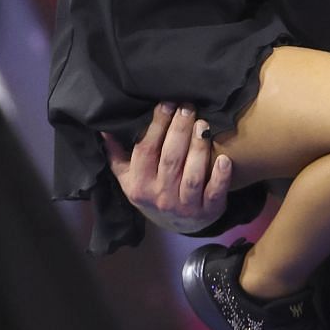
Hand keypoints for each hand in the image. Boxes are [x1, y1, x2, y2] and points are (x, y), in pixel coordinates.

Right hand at [103, 103, 233, 233]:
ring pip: (192, 174)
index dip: (156, 126)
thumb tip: (104, 130)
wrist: (178, 225)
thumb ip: (117, 154)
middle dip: (179, 131)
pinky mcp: (208, 210)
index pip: (145, 151)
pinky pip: (214, 192)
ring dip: (198, 148)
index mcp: (138, 185)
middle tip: (188, 108)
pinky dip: (220, 176)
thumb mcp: (129, 178)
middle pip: (170, 159)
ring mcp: (184, 205)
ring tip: (204, 125)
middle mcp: (160, 196)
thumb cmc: (153, 192)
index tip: (167, 104)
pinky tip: (224, 158)